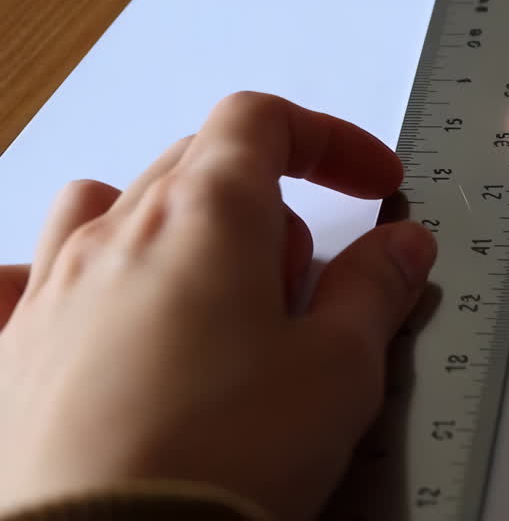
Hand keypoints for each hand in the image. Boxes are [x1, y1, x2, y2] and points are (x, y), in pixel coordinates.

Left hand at [0, 92, 436, 520]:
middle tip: (307, 289)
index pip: (264, 121)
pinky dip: (70, 275)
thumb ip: (375, 288)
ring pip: (115, 206)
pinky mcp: (13, 349)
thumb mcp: (340, 368)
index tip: (372, 184)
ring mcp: (54, 286)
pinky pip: (26, 275)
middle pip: (202, 165)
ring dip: (177, 229)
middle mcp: (120, 230)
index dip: (328, 140)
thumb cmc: (225, 456)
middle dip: (273, 207)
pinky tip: (95, 315)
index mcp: (209, 214)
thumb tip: (402, 245)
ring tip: (212, 304)